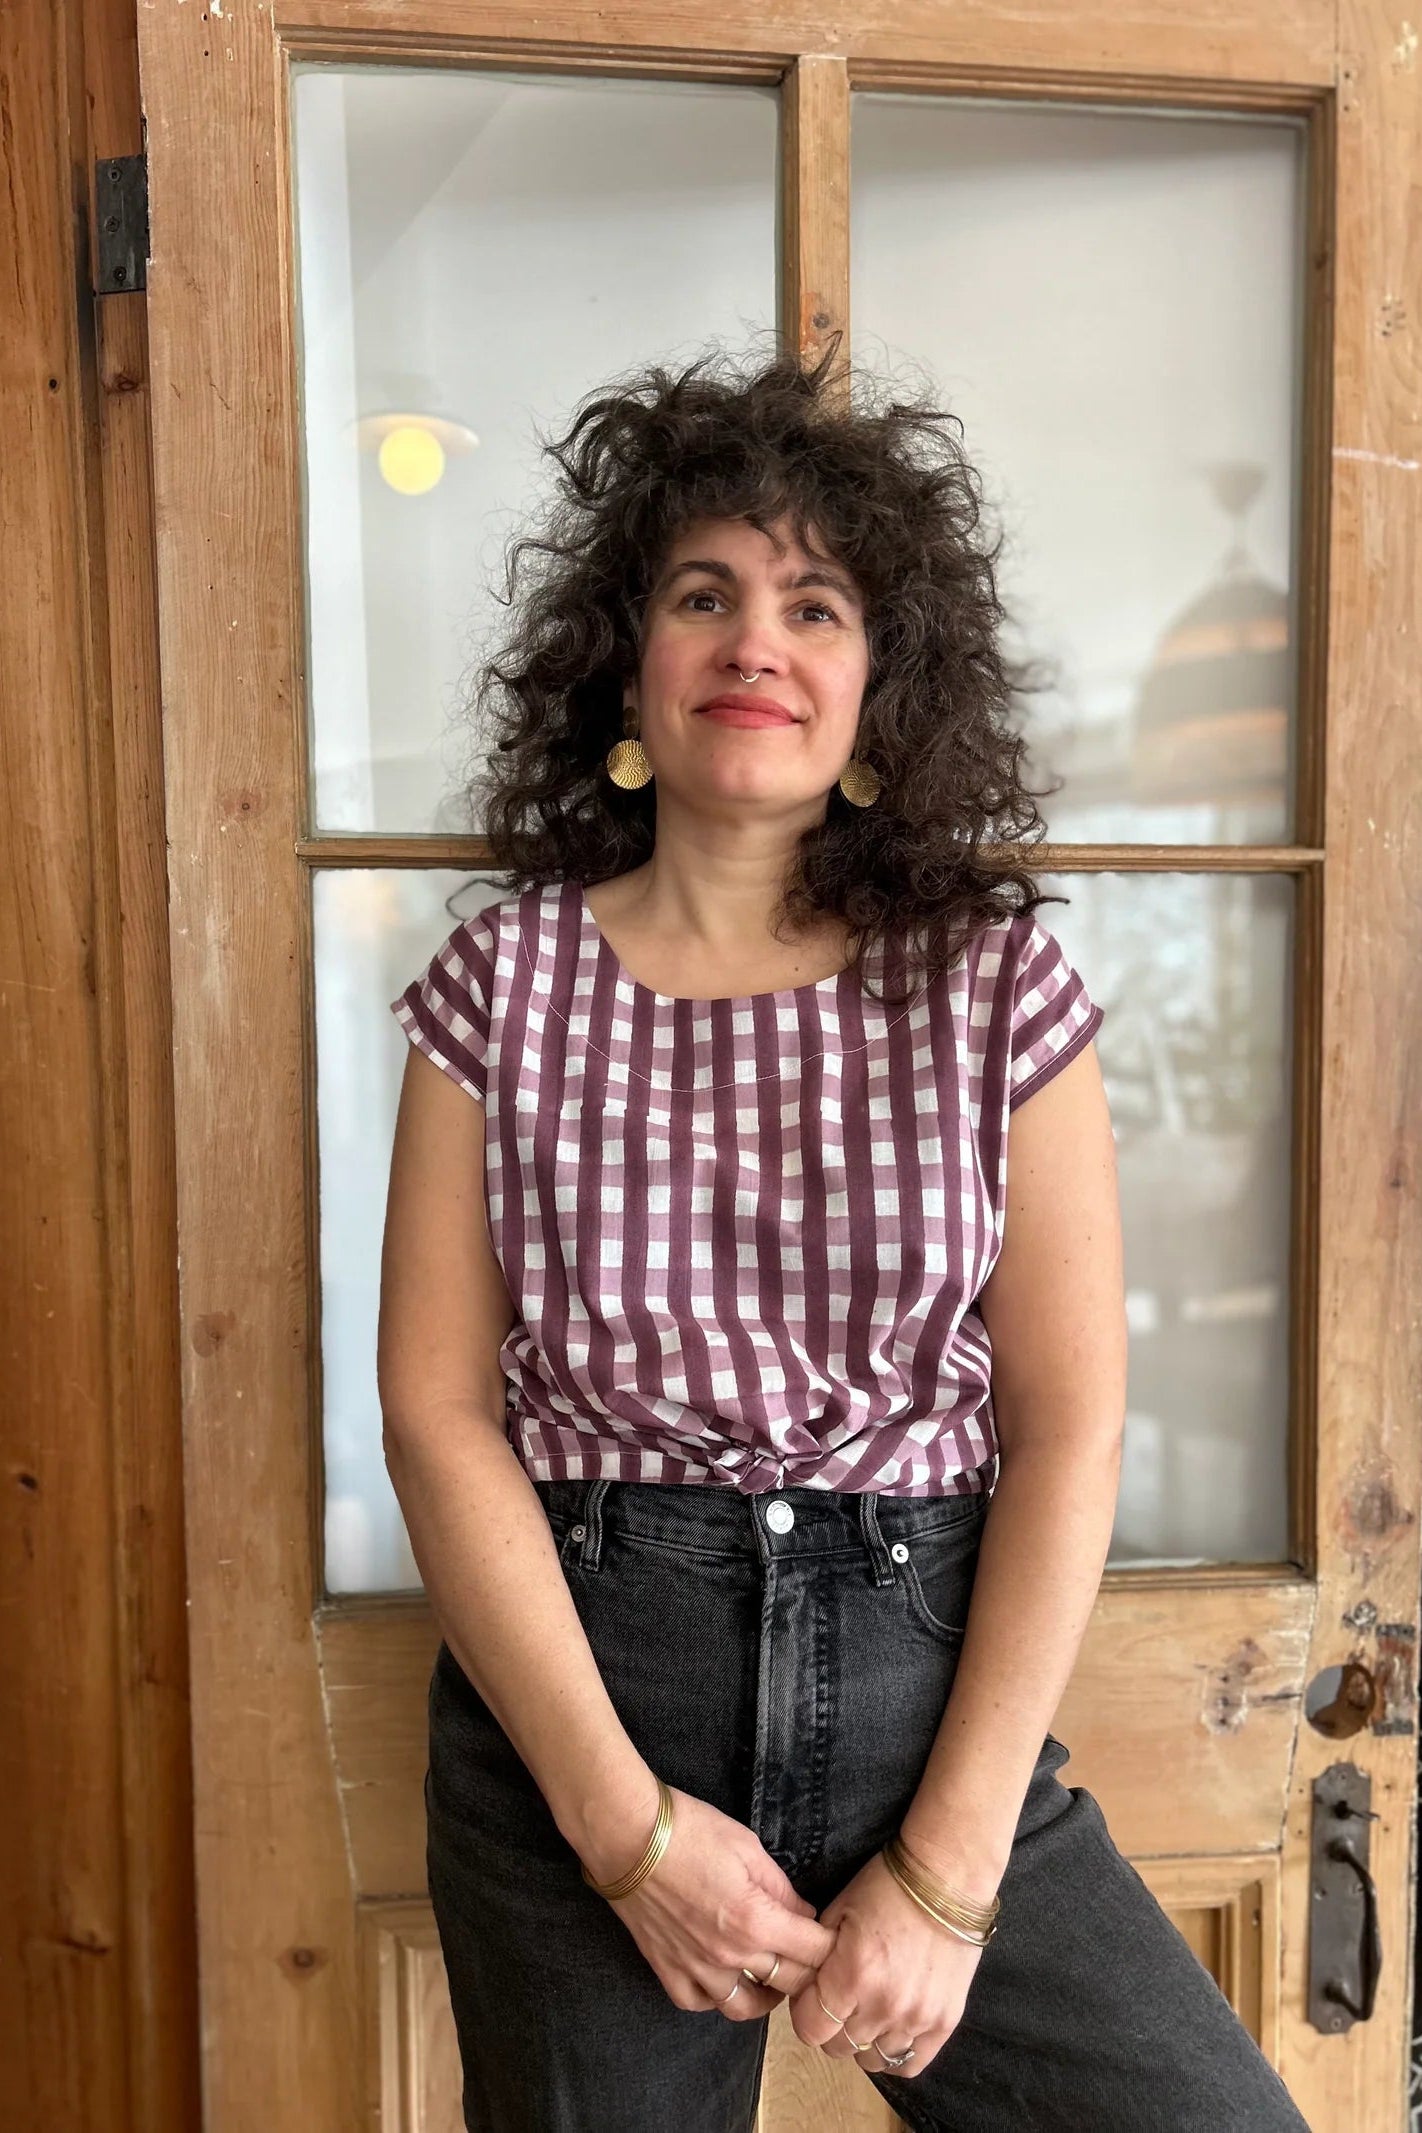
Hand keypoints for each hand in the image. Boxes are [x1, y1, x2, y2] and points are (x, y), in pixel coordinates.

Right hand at [593, 1783, 836, 2015]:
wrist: (627, 1835)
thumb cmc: (690, 1830)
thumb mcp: (747, 1847)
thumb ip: (781, 1887)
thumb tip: (804, 1913)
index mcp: (756, 1921)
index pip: (814, 1953)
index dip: (831, 1946)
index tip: (836, 1938)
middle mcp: (730, 1955)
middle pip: (788, 1984)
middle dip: (808, 1971)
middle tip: (811, 1955)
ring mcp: (696, 1968)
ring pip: (746, 2007)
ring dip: (767, 1994)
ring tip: (772, 1975)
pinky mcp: (666, 1969)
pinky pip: (699, 2003)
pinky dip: (717, 1997)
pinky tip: (724, 1978)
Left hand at [786, 1850, 985, 2079]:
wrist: (948, 1877)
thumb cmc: (887, 1886)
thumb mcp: (839, 1910)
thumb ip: (817, 1955)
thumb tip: (804, 1987)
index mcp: (852, 1974)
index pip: (811, 2029)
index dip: (806, 2012)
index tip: (813, 1994)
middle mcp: (884, 2005)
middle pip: (839, 2047)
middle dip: (832, 2025)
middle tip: (841, 1998)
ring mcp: (917, 2018)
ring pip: (872, 2060)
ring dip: (864, 2040)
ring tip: (869, 2011)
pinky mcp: (945, 2023)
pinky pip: (910, 2064)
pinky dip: (896, 2053)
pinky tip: (892, 2030)